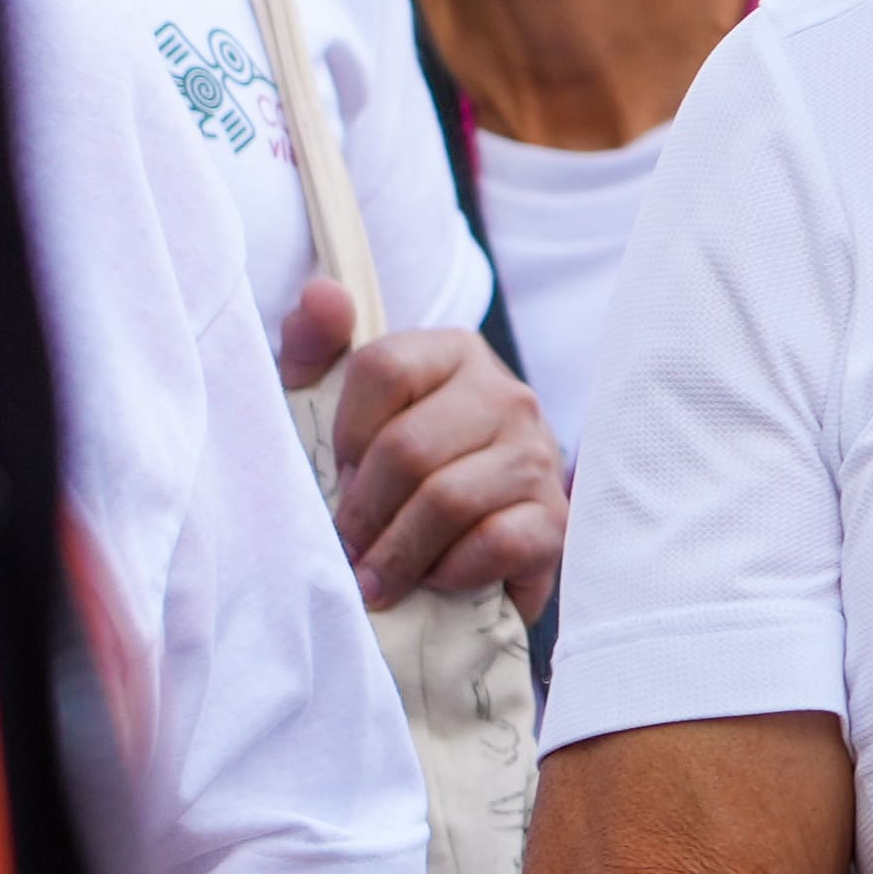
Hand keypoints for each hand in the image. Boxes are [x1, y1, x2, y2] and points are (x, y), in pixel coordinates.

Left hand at [310, 290, 561, 607]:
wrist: (468, 541)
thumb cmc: (391, 469)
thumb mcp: (340, 405)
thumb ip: (317, 345)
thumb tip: (322, 293)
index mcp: (452, 351)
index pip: (382, 368)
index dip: (344, 432)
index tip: (335, 471)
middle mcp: (505, 393)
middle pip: (409, 446)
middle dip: (362, 510)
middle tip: (343, 549)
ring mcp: (537, 454)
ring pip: (450, 499)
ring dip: (398, 552)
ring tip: (373, 581)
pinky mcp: (555, 518)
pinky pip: (497, 541)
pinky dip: (453, 570)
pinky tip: (435, 578)